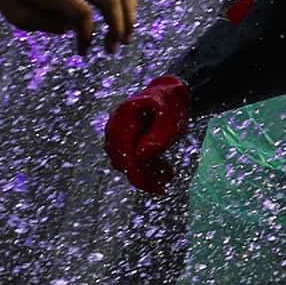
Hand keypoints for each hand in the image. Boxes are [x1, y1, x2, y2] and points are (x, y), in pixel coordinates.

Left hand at [0, 0, 136, 50]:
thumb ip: (41, 23)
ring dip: (130, 15)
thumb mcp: (14, 12)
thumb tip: (71, 28)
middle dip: (118, 28)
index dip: (87, 35)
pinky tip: (126, 19)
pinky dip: (130, 3)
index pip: (81, 12)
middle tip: (112, 48)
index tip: (82, 51)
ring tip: (125, 37)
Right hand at [104, 75, 192, 192]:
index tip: (159, 189)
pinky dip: (145, 168)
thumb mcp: (171, 118)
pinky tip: (164, 170)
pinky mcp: (121, 142)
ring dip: (146, 173)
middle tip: (166, 184)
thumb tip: (140, 156)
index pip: (125, 153)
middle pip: (122, 162)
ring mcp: (115, 134)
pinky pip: (128, 161)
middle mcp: (114, 126)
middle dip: (144, 177)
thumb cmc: (171, 105)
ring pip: (124, 164)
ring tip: (169, 173)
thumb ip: (158, 135)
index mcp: (124, 116)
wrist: (168, 95)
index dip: (139, 175)